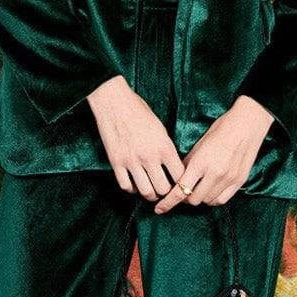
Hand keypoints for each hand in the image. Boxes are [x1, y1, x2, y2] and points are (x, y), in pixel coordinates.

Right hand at [86, 75, 186, 200]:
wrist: (114, 102)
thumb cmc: (139, 111)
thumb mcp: (160, 128)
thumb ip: (166, 149)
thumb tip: (172, 167)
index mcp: (164, 146)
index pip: (180, 176)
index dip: (182, 183)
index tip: (180, 184)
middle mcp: (149, 156)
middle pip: (163, 189)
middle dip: (166, 193)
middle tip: (165, 190)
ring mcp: (132, 161)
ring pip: (145, 191)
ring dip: (150, 194)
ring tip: (152, 191)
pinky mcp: (116, 162)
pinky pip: (126, 186)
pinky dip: (132, 189)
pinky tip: (135, 184)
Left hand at [153, 94, 274, 211]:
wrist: (247, 124)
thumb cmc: (221, 129)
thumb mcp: (199, 144)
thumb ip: (188, 163)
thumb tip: (179, 177)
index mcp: (201, 162)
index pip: (180, 190)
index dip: (168, 202)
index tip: (159, 209)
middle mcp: (215, 173)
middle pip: (193, 200)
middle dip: (185, 198)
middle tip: (183, 190)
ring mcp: (228, 179)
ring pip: (207, 201)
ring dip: (199, 198)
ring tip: (199, 188)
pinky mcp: (239, 181)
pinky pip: (221, 200)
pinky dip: (213, 199)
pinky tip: (210, 191)